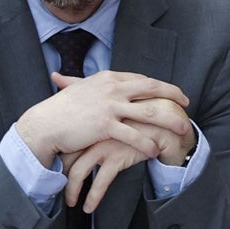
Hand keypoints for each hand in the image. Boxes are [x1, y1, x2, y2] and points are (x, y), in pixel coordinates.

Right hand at [16, 70, 190, 165]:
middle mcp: (113, 88)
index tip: (170, 92)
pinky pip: (133, 135)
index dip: (159, 86)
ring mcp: (110, 107)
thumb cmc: (60, 108)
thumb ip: (94, 82)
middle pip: (153, 89)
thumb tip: (104, 78)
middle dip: (173, 95)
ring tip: (183, 128)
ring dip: (170, 120)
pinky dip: (147, 143)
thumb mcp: (80, 88)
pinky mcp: (105, 126)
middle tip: (186, 103)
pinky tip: (156, 150)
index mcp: (109, 78)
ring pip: (150, 112)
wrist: (43, 124)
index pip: (141, 79)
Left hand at [59, 100, 194, 212]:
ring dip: (72, 190)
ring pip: (78, 170)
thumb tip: (91, 120)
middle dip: (58, 174)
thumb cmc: (146, 116)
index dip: (59, 155)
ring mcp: (106, 143)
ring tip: (71, 201)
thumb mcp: (123, 110)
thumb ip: (105, 112)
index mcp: (94, 117)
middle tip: (56, 187)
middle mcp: (95, 130)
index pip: (68, 138)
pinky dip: (92, 197)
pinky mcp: (119, 156)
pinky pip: (100, 181)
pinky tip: (88, 207)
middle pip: (66, 155)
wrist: (171, 122)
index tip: (55, 167)